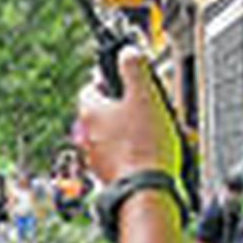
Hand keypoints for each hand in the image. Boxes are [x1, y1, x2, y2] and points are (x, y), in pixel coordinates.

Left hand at [74, 46, 181, 184]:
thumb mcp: (145, 95)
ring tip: (156, 133)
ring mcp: (96, 156)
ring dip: (132, 131)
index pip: (92, 87)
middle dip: (127, 108)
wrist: (147, 192)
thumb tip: (127, 51)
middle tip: (148, 109)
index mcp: (90, 112)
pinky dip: (134, 152)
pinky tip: (153, 153)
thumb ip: (134, 67)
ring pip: (114, 135)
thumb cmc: (144, 147)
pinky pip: (121, 156)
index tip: (126, 81)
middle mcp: (87, 135)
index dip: (110, 81)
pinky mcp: (109, 174)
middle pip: (105, 112)